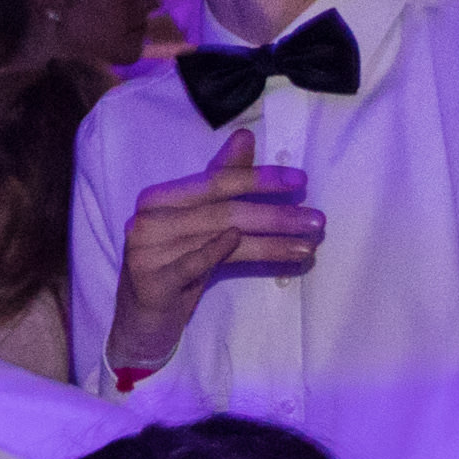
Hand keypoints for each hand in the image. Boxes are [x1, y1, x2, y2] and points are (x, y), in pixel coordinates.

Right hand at [104, 127, 322, 375]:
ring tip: (308, 247)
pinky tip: (264, 254)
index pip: (216, 182)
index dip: (260, 179)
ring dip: (270, 243)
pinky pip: (195, 264)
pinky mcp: (150, 282)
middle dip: (274, 215)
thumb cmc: (175, 267)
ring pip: (219, 239)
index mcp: (158, 198)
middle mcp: (147, 220)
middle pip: (222, 212)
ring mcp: (145, 251)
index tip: (301, 182)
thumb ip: (219, 181)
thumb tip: (245, 136)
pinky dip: (224, 254)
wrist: (141, 322)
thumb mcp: (199, 225)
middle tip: (317, 221)